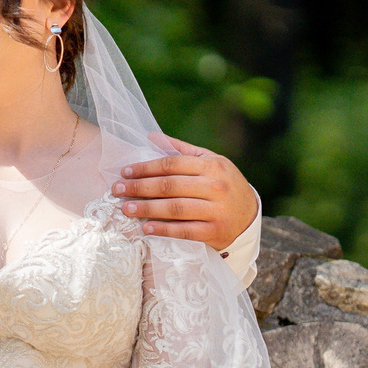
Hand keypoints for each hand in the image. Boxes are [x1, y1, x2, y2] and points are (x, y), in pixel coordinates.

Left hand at [114, 136, 259, 249]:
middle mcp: (215, 186)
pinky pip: (184, 231)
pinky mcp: (215, 232)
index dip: (145, 168)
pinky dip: (164, 230)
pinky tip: (146, 227)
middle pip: (170, 186)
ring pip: (175, 208)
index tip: (125, 172)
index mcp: (212, 165)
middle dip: (140, 187)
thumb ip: (181, 150)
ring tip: (126, 208)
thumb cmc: (223, 184)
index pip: (172, 164)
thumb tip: (151, 136)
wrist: (250, 216)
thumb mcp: (210, 162)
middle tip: (117, 190)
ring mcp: (216, 210)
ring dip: (147, 208)